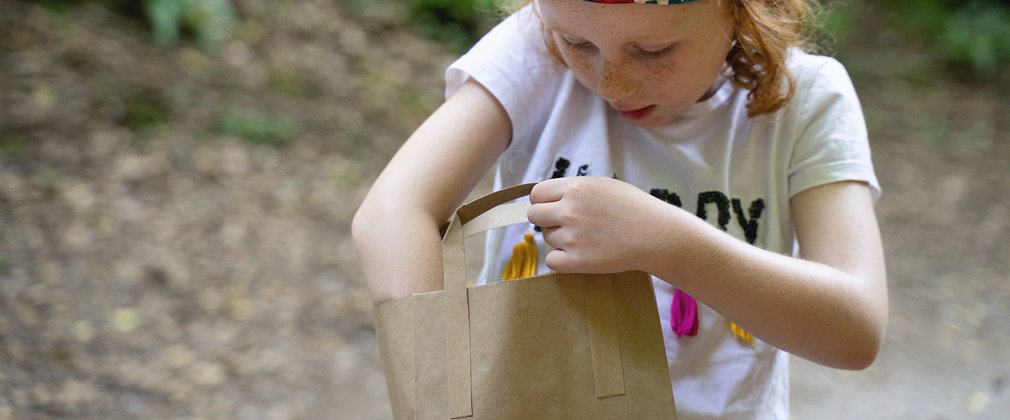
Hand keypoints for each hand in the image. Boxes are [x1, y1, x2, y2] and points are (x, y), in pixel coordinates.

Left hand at [527, 177, 674, 273]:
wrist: (657, 235)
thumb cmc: (635, 208)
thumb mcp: (603, 186)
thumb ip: (575, 190)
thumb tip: (550, 197)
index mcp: (575, 188)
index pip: (537, 194)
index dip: (543, 201)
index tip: (552, 208)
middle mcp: (569, 210)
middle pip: (534, 215)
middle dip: (546, 220)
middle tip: (566, 225)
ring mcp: (572, 237)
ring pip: (547, 238)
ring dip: (560, 240)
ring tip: (587, 239)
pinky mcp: (577, 261)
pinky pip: (552, 260)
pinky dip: (562, 260)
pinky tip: (579, 255)